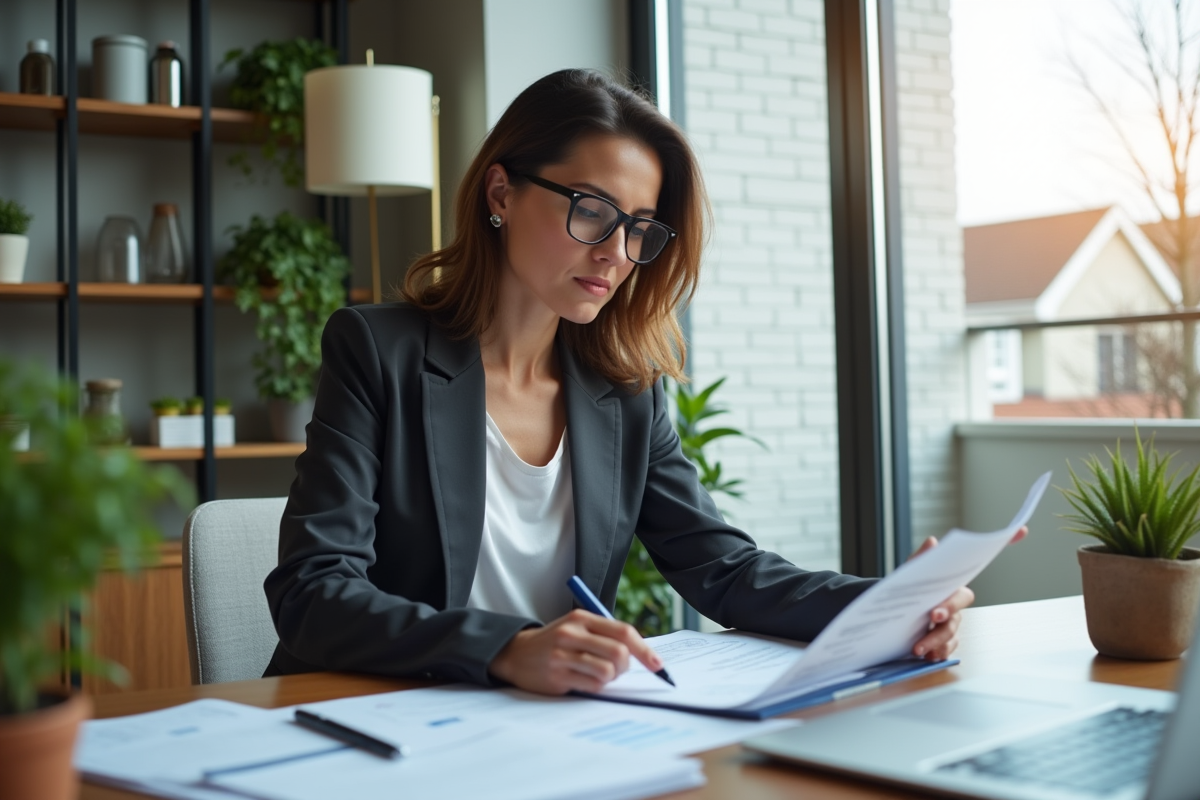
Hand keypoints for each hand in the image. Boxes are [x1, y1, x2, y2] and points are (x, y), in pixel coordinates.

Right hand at [488, 609, 664, 694]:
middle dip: (626, 666)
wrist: (516, 654)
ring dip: (610, 678)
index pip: (623, 631)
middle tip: (618, 670)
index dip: (644, 650)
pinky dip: (596, 687)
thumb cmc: (555, 642)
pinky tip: (583, 681)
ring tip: (598, 675)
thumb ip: (604, 635)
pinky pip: (592, 686)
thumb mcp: (577, 628)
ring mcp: (563, 655)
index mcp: (581, 618)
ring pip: (607, 671)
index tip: (657, 664)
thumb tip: (641, 653)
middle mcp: (572, 634)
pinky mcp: (557, 676)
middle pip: (619, 652)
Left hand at [908, 526, 1027, 660]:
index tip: (1008, 543)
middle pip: (959, 608)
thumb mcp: (908, 577)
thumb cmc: (905, 594)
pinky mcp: (943, 644)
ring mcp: (950, 625)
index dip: (999, 552)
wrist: (890, 619)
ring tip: (918, 647)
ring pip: (951, 632)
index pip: (971, 570)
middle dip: (949, 609)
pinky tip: (928, 656)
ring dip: (936, 640)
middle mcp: (954, 605)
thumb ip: (920, 561)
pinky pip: (947, 649)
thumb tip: (933, 542)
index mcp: (949, 584)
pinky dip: (939, 653)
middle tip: (934, 615)